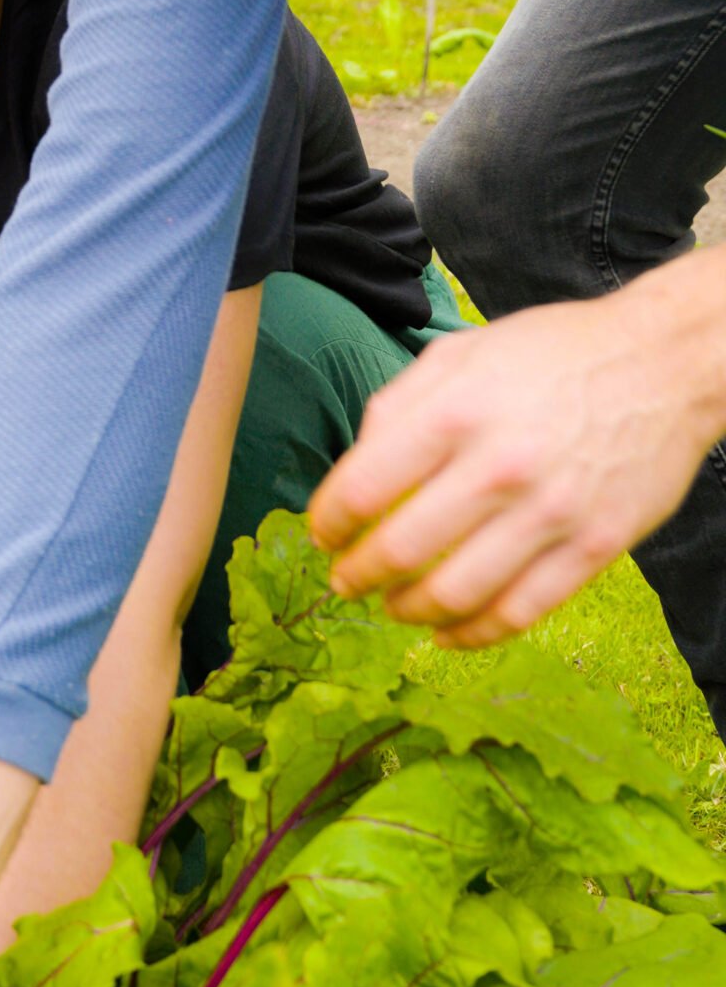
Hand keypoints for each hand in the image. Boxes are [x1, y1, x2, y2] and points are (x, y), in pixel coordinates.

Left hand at [308, 266, 725, 647]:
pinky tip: (446, 632)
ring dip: (408, 611)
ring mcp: (551, 513)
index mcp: (457, 410)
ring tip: (392, 606)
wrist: (662, 364)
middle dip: (358, 574)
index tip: (323, 535)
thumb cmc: (554, 353)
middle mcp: (500, 465)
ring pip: (456, 593)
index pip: (363, 486)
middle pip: (402, 548)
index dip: (329, 521)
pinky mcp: (593, 547)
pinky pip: (519, 612)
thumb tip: (356, 464)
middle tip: (344, 580)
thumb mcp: (462, 351)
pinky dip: (472, 634)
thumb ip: (399, 405)